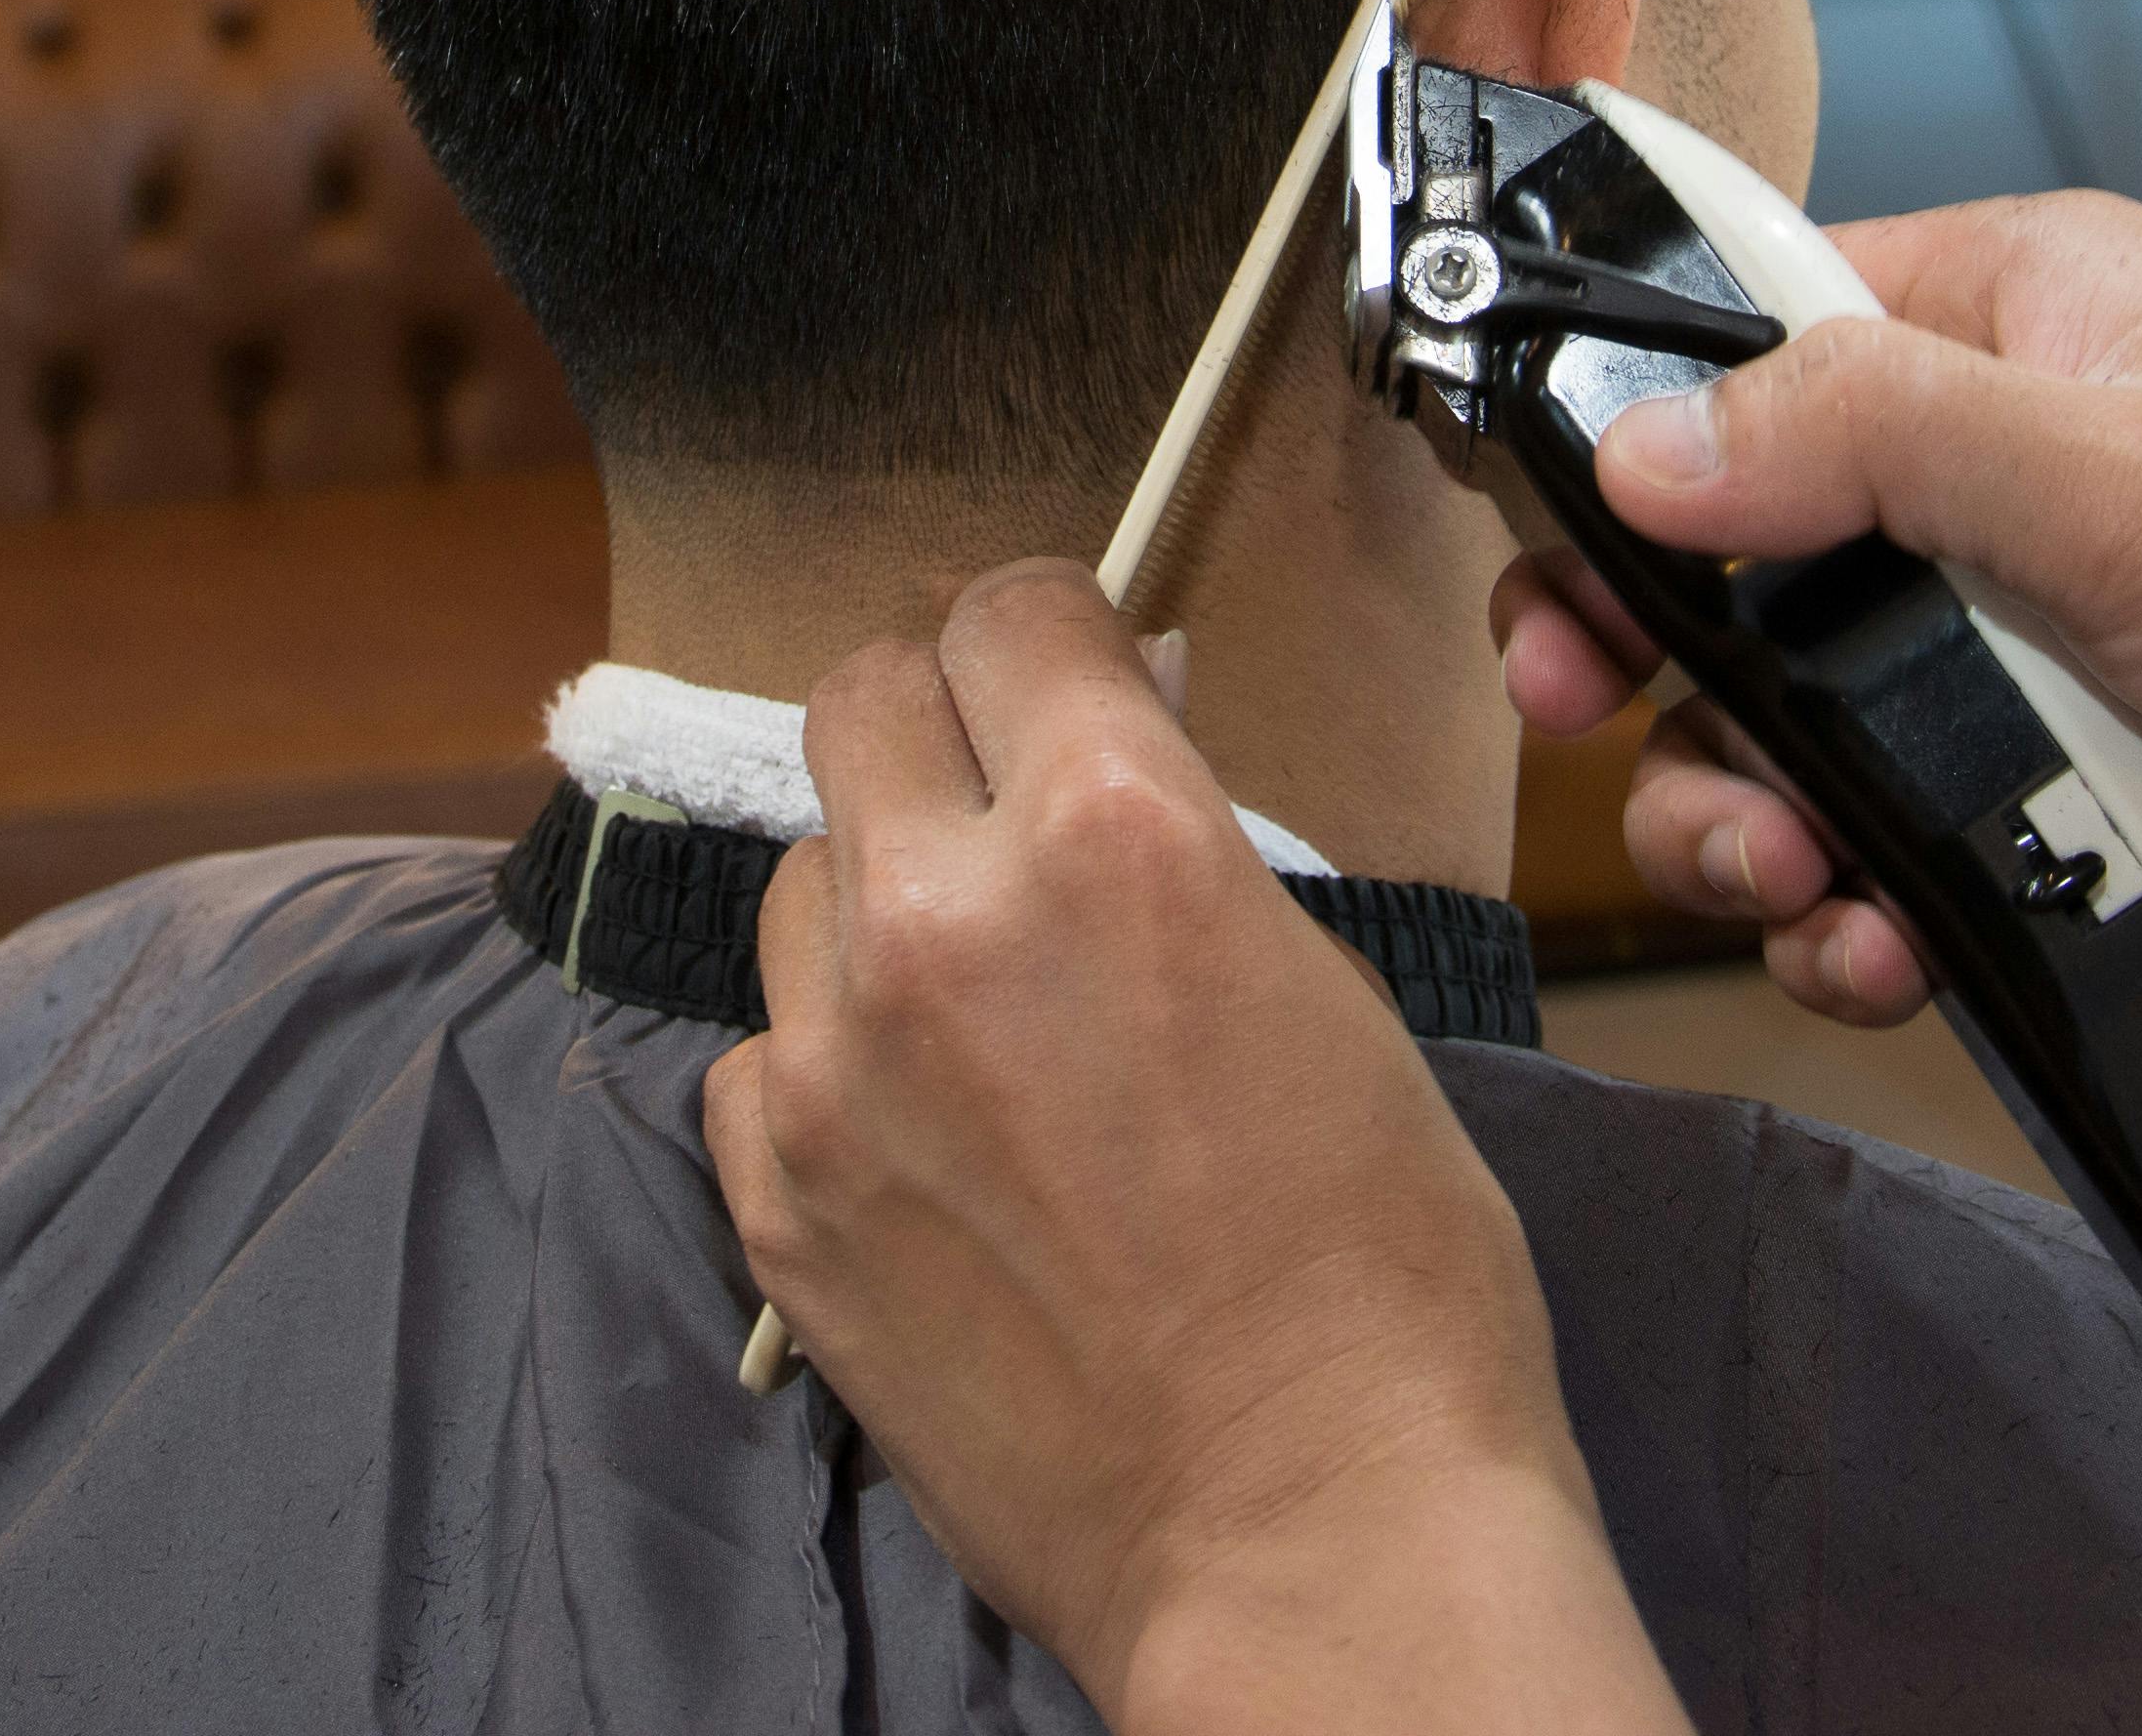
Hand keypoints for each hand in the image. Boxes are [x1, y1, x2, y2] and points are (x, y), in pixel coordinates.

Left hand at [703, 560, 1690, 1735]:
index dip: (1049, 630)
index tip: (1067, 668)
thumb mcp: (1315, 974)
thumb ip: (1173, 836)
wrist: (1309, 1530)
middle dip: (933, 719)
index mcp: (1113, 826)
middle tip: (994, 787)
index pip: (1007, 611)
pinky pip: (762, 1055)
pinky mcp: (780, 1197)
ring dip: (876, 901)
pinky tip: (927, 1130)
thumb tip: (1111, 737)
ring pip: (802, 881)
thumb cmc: (1380, 1266)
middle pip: (858, 699)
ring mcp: (839, 1060)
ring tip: (975, 999)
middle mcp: (946, 913)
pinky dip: (830, 1064)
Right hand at [1493, 190, 2141, 1044]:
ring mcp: (1986, 665)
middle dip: (1636, 644)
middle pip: (1714, 549)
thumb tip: (1650, 449)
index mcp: (2005, 327)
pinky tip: (1869, 940)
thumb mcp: (2115, 476)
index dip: (1629, 418)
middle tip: (1576, 696)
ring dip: (1729, 812)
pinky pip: (1848, 865)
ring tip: (1776, 865)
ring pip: (1757, 729)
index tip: (1543, 508)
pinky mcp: (2009, 820)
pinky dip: (1833, 919)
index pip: (1751, 326)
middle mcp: (1975, 486)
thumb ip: (1873, 436)